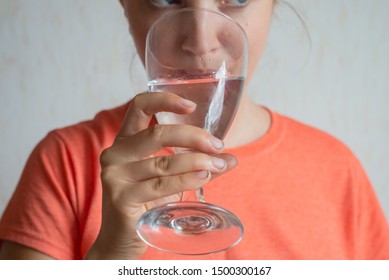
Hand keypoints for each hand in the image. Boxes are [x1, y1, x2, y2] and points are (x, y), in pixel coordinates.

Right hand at [85, 92, 237, 258]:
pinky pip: (161, 185)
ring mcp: (115, 177)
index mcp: (125, 142)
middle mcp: (115, 155)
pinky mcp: (121, 199)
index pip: (139, 107)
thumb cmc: (147, 203)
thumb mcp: (170, 177)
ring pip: (163, 162)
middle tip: (217, 145)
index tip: (192, 105)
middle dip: (193, 136)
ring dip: (197, 161)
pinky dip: (186, 180)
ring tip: (217, 163)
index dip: (165, 100)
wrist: (122, 239)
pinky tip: (204, 176)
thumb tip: (229, 158)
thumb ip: (197, 165)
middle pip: (157, 134)